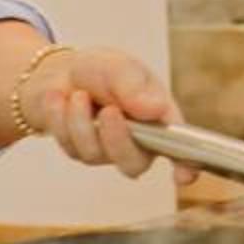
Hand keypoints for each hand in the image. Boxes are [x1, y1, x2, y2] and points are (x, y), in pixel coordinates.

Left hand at [19, 45, 175, 177]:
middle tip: (108, 110)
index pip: (180, 148)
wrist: (59, 73)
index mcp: (160, 119)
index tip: (182, 176)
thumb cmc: (100, 70)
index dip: (186, 165)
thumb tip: (155, 108)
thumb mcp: (119, 67)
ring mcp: (108, 150)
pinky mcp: (80, 152)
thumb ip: (134, 86)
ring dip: (81, 122)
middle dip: (118, 140)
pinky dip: (60, 120)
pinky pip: (69, 147)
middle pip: (134, 163)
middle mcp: (138, 141)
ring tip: (77, 94)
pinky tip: (58, 99)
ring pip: (95, 154)